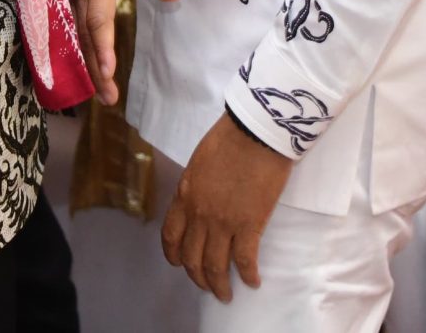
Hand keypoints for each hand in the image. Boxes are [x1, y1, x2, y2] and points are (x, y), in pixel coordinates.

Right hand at [74, 0, 181, 104]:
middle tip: (109, 97)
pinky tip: (91, 67)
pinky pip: (75, 24)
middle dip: (96, 67)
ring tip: (103, 91)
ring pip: (78, 32)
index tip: (110, 71)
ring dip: (89, 62)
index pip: (99, 16)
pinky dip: (83, 48)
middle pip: (86, 33)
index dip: (103, 45)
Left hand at [161, 112, 291, 302]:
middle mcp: (199, 214)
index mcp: (185, 196)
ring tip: (226, 294)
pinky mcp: (249, 224)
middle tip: (207, 286)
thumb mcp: (199, 161)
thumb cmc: (229, 137)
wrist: (254, 132)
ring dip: (219, 285)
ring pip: (215, 265)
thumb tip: (201, 197)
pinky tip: (252, 281)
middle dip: (198, 277)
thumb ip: (196, 185)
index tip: (179, 264)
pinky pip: (244, 259)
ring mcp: (223, 222)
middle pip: (192, 257)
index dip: (174, 255)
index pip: (171, 235)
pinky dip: (248, 274)